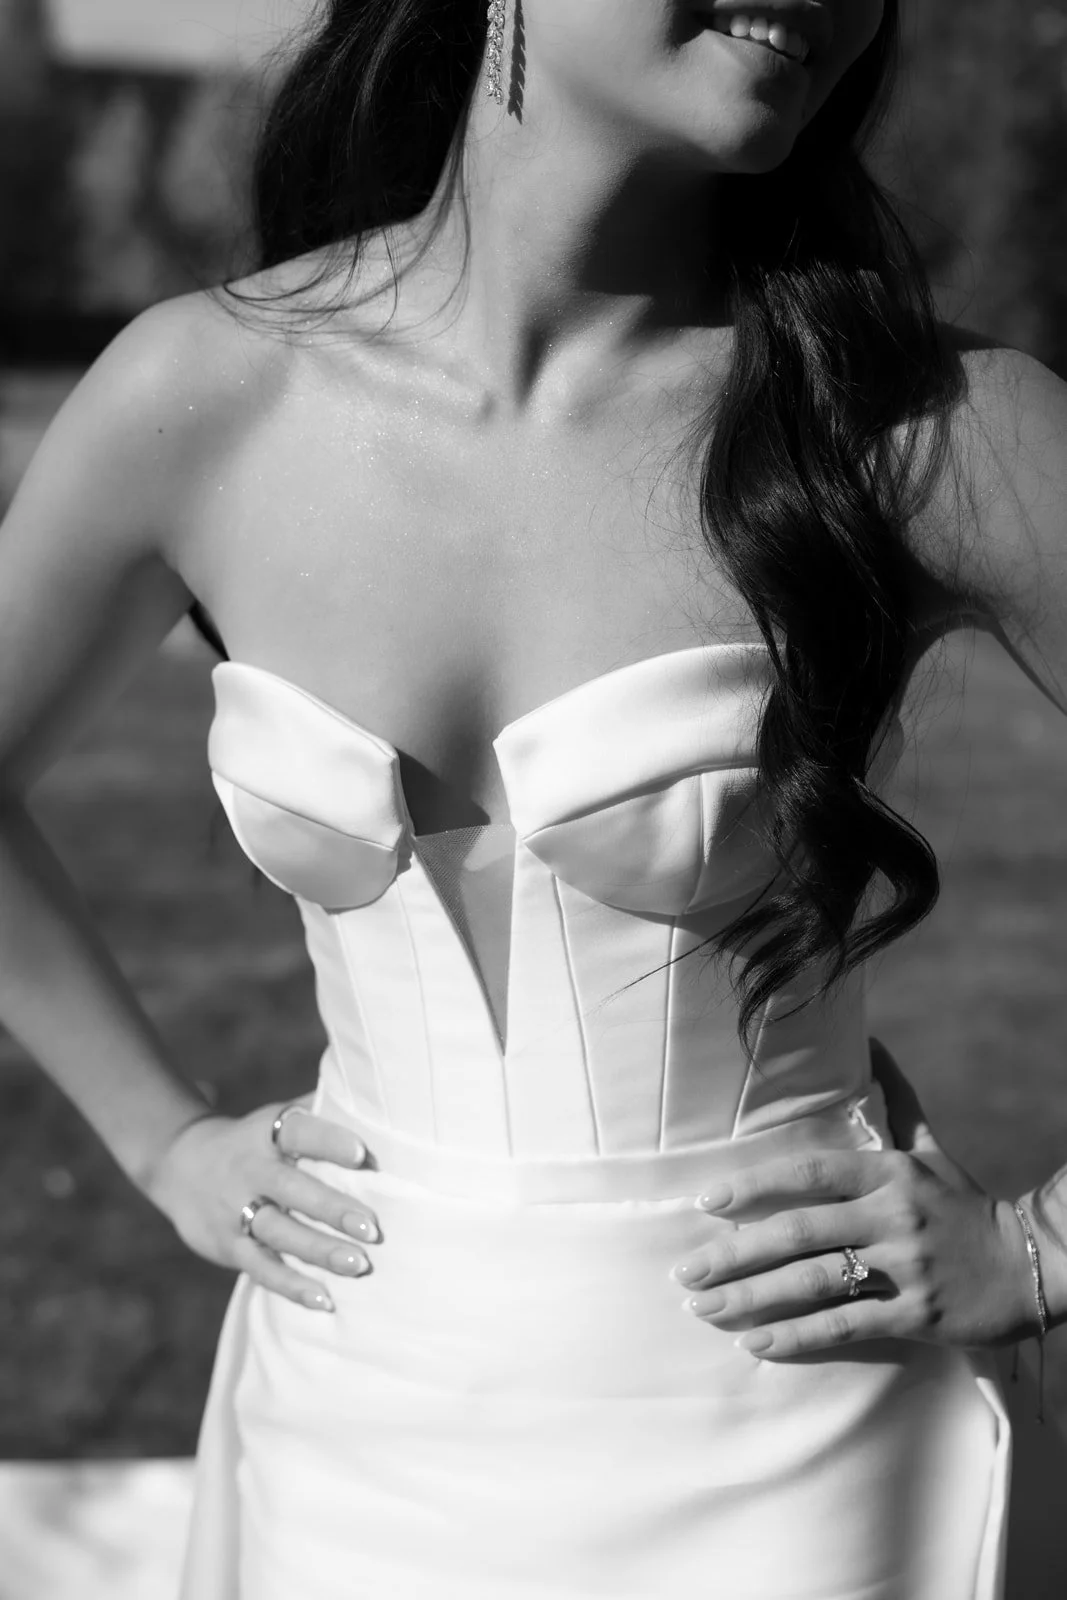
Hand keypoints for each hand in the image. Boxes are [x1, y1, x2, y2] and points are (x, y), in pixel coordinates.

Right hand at [145, 1098, 379, 1311]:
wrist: (178, 1163)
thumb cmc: (254, 1139)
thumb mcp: (276, 1118)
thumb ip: (319, 1109)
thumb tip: (374, 1094)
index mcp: (267, 1133)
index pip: (299, 1132)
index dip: (328, 1141)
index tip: (362, 1153)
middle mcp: (250, 1170)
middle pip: (292, 1190)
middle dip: (332, 1209)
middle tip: (373, 1228)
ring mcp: (236, 1211)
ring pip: (280, 1234)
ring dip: (320, 1251)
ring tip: (360, 1264)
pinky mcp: (228, 1247)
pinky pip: (262, 1270)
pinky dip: (292, 1287)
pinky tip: (326, 1300)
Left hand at [672, 1038, 1037, 1358]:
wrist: (1032, 1265)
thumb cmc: (967, 1205)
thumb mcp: (930, 1148)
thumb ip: (896, 1100)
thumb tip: (872, 1041)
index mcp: (889, 1172)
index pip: (808, 1173)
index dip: (753, 1186)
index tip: (704, 1203)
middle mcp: (892, 1214)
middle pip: (799, 1232)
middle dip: (734, 1253)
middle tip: (686, 1270)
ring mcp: (904, 1265)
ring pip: (812, 1282)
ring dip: (751, 1298)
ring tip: (704, 1309)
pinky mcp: (917, 1314)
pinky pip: (845, 1326)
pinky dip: (796, 1337)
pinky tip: (755, 1344)